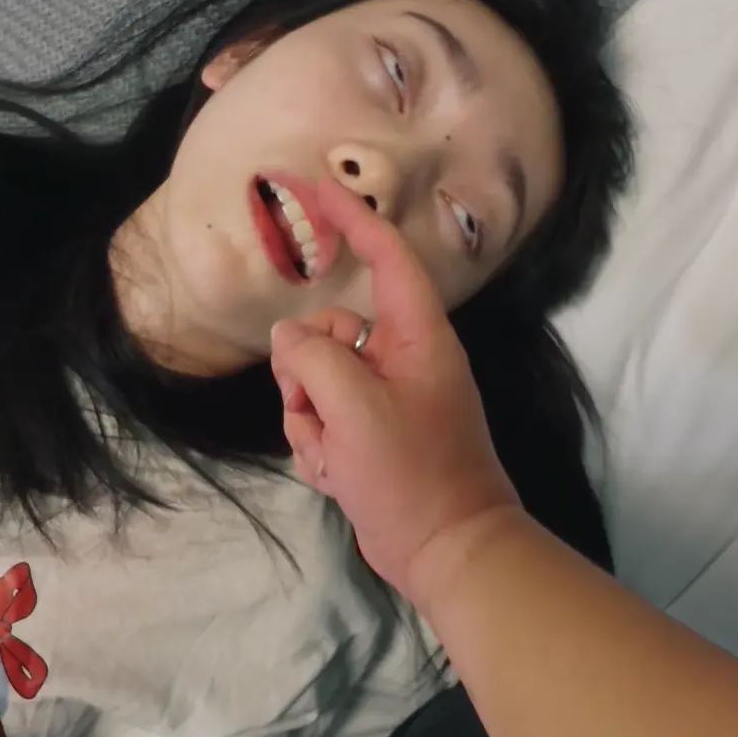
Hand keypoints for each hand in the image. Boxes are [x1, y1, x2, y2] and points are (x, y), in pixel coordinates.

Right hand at [268, 177, 521, 605]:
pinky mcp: (370, 436)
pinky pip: (320, 421)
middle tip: (316, 410)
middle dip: (304, 371)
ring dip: (309, 419)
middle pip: (326, 330)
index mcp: (417, 336)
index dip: (349, 217)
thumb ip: (312, 357)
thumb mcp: (353, 408)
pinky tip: (339, 477)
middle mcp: (402, 358)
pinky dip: (318, 448)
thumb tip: (289, 340)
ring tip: (336, 456)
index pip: (384, 255)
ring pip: (314, 380)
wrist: (448, 551)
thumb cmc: (414, 474)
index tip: (310, 185)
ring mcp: (385, 399)